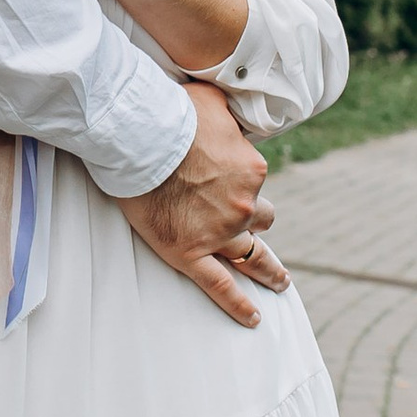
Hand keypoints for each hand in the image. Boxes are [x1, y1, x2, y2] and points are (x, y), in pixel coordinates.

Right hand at [117, 80, 286, 329]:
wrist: (138, 138)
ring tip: (278, 281)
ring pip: (252, 255)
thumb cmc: (171, 112)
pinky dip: (239, 305)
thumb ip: (228, 108)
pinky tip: (254, 317)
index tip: (226, 176)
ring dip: (266, 267)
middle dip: (256, 220)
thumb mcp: (212, 98)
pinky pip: (221, 287)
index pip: (255, 180)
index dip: (242, 179)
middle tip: (256, 226)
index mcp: (251, 170)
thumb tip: (232, 99)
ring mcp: (219, 233)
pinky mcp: (190, 254)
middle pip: (261, 218)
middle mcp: (243, 205)